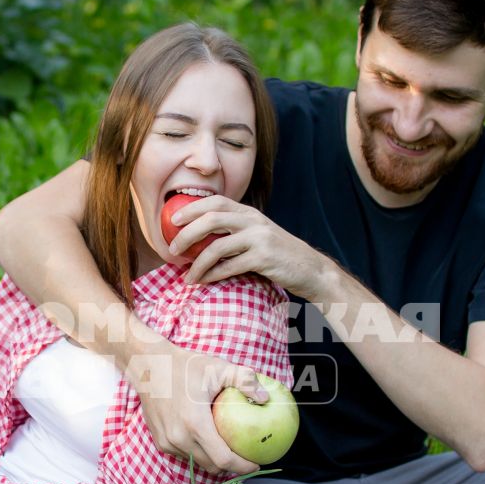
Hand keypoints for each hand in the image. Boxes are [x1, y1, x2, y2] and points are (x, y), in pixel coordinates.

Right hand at [125, 347, 270, 475]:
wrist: (149, 366)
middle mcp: (179, 438)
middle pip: (211, 467)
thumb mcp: (219, 368)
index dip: (242, 466)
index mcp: (195, 424)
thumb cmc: (185, 366)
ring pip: (197, 462)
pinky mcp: (160, 441)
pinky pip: (184, 454)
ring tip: (228, 448)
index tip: (256, 463)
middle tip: (245, 457)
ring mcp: (167, 442)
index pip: (223, 459)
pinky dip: (198, 451)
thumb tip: (266, 398)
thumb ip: (245, 381)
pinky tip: (207, 439)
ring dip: (213, 460)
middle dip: (231, 467)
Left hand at [173, 197, 332, 295]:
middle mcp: (254, 221)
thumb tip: (201, 239)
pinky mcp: (263, 258)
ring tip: (187, 276)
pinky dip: (212, 275)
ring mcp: (259, 239)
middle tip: (172, 248)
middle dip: (187, 233)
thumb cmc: (280, 256)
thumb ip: (236, 232)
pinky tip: (204, 282)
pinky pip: (229, 267)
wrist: (311, 269)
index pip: (216, 201)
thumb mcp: (259, 235)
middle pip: (212, 219)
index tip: (172, 219)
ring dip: (197, 263)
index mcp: (250, 213)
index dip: (192, 207)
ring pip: (217, 246)